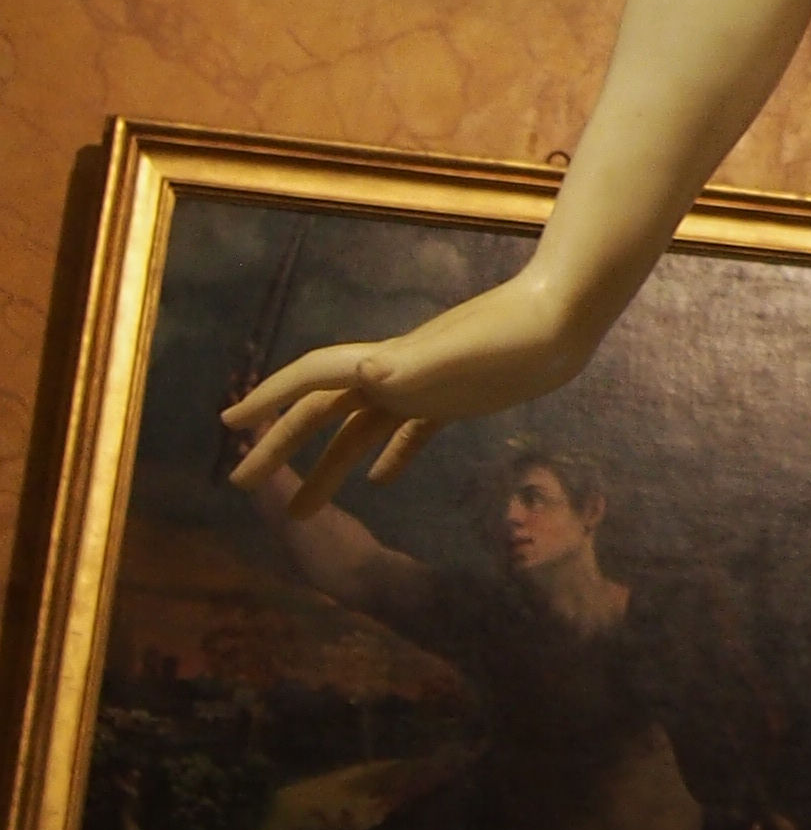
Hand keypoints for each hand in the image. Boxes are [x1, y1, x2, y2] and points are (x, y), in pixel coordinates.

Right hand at [229, 273, 594, 514]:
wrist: (563, 319)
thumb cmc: (513, 335)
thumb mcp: (459, 353)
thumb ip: (411, 366)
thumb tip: (366, 370)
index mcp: (385, 366)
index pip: (310, 382)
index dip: (267, 401)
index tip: (228, 427)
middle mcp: (394, 374)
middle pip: (322, 414)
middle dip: (279, 448)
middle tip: (240, 483)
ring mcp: (424, 386)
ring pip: (360, 432)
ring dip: (328, 468)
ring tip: (303, 510)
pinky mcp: (457, 398)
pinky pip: (410, 432)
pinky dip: (390, 455)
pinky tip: (381, 481)